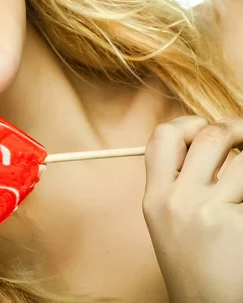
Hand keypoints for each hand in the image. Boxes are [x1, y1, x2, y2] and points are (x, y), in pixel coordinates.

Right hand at [142, 116, 242, 302]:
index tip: (204, 129)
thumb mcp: (167, 222)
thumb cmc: (194, 266)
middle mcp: (178, 202)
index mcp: (155, 198)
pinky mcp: (242, 227)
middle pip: (209, 136)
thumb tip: (209, 140)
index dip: (188, 123)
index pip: (163, 137)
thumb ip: (176, 183)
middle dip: (235, 129)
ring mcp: (210, 214)